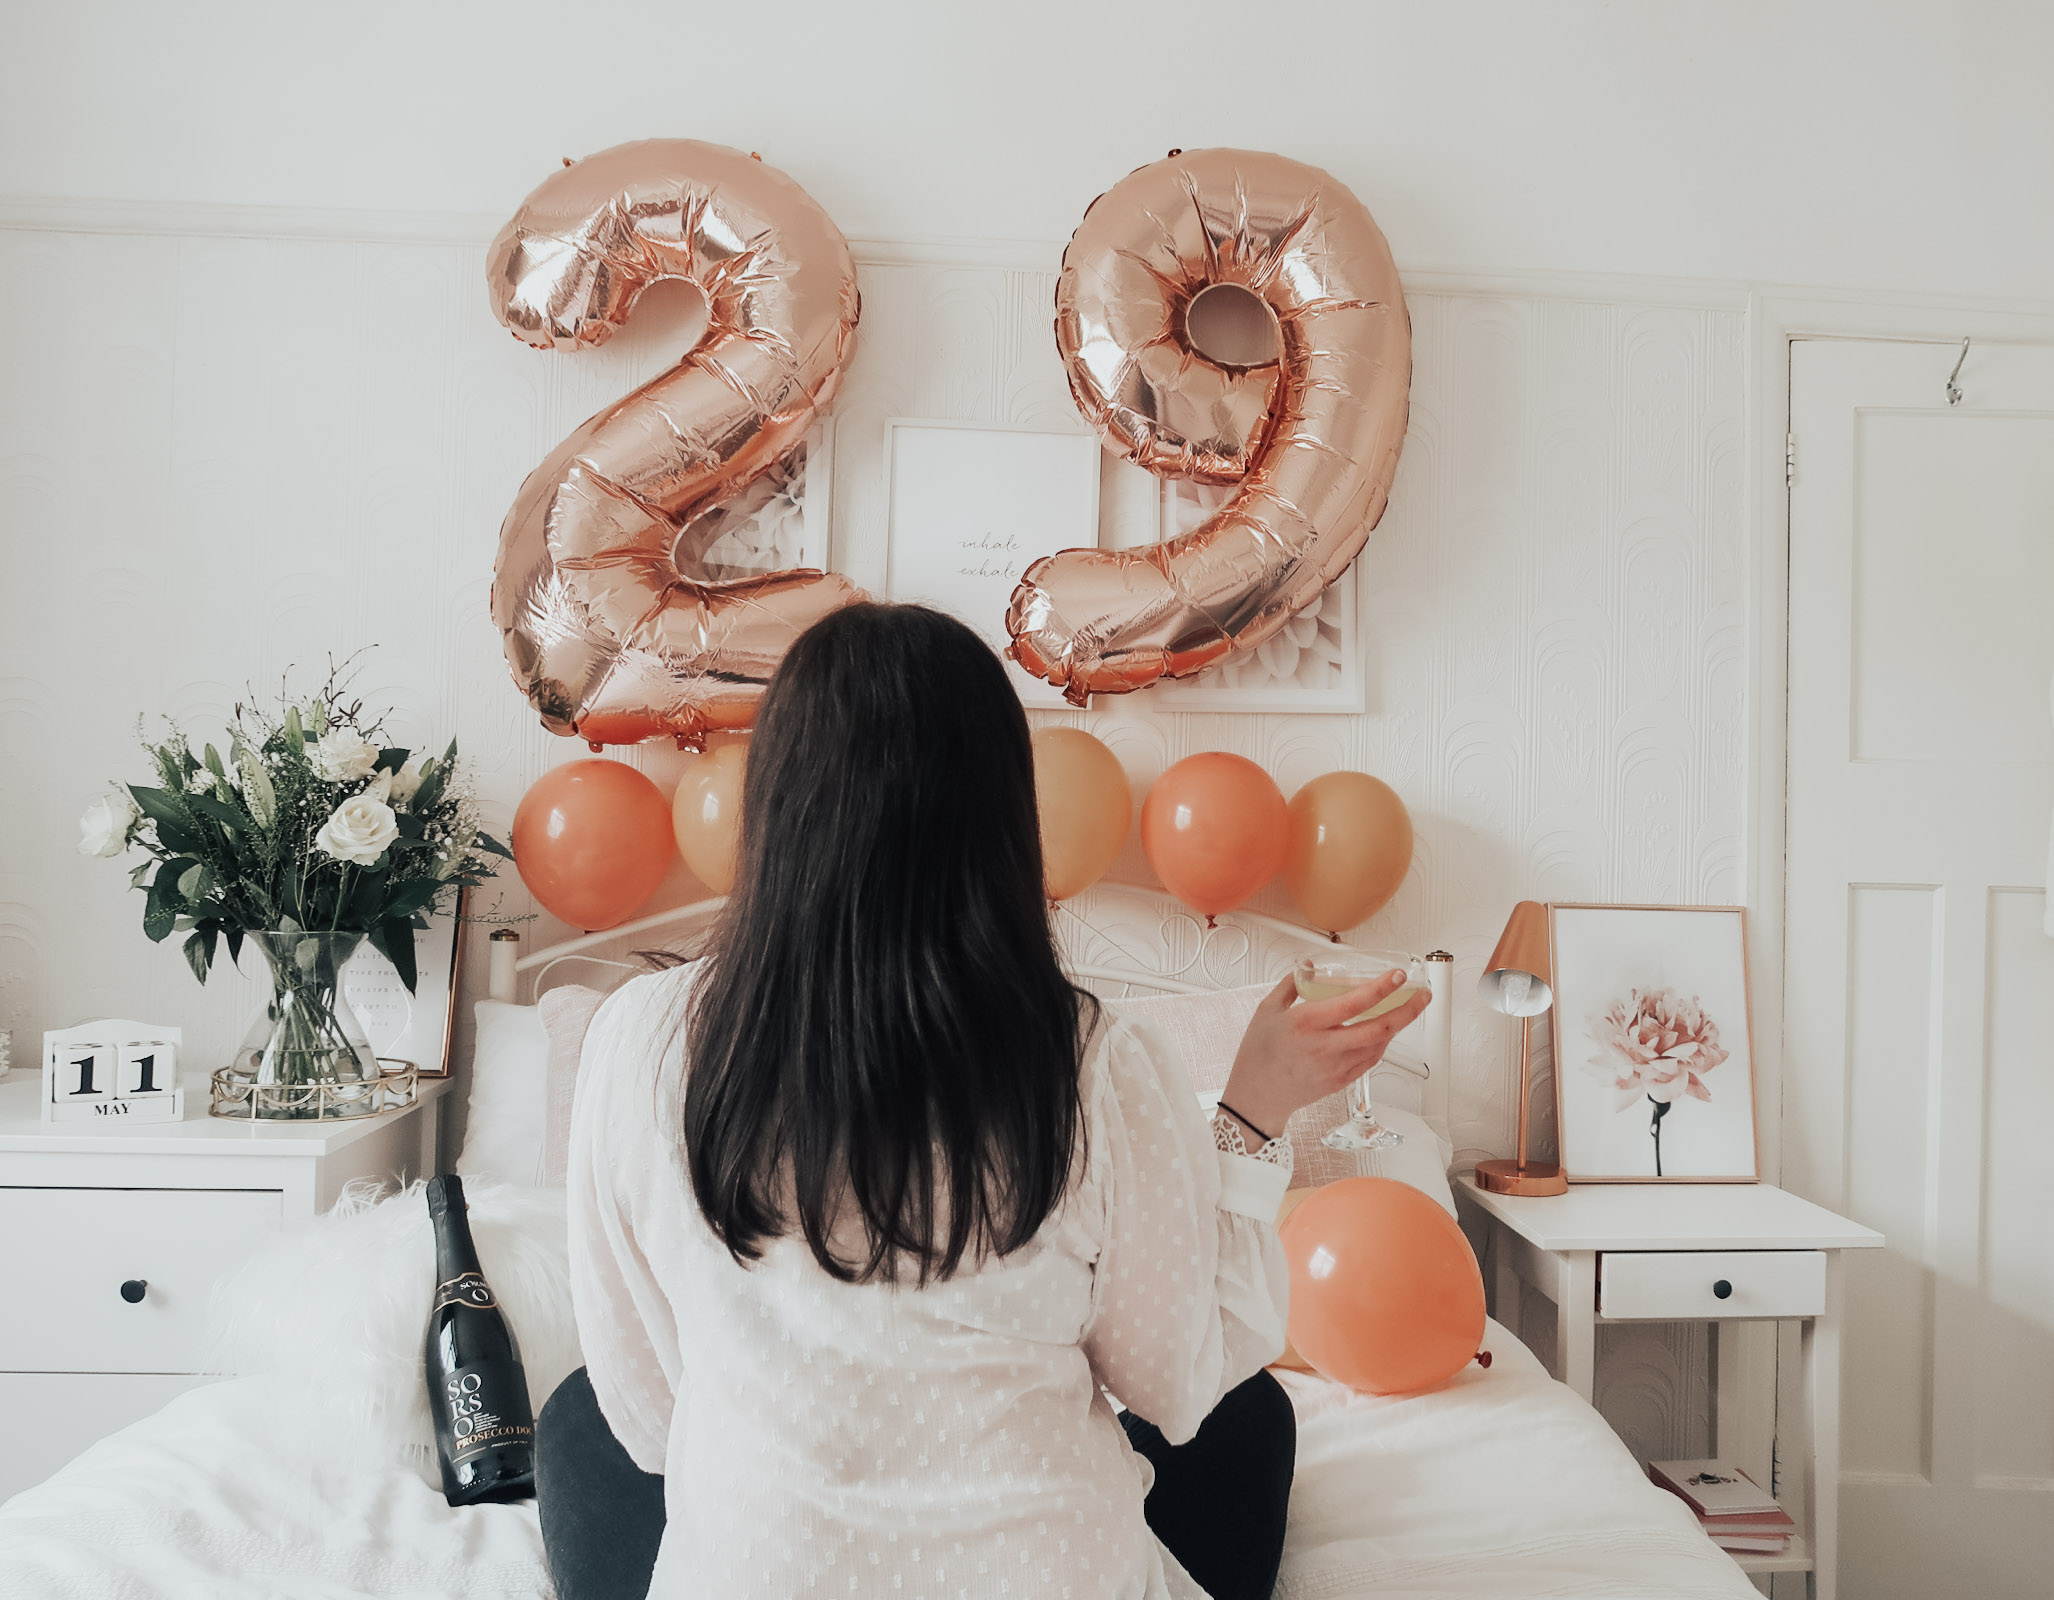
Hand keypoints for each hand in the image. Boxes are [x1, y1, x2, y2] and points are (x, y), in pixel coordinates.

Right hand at [1217, 969, 1431, 1142]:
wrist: (1256, 1096)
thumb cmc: (1258, 1055)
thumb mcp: (1267, 1010)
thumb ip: (1291, 984)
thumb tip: (1311, 967)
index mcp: (1306, 1023)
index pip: (1354, 1002)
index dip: (1382, 988)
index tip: (1397, 975)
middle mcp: (1325, 1046)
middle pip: (1379, 1027)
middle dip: (1408, 1009)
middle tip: (1422, 995)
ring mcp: (1335, 1066)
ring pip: (1379, 1045)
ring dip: (1397, 1026)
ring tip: (1407, 1009)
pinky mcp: (1341, 1081)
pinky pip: (1371, 1060)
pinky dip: (1382, 1043)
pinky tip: (1384, 1032)